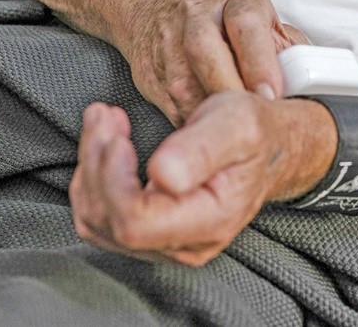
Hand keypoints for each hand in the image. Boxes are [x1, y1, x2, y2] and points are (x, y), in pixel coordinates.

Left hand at [69, 93, 334, 265]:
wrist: (267, 148)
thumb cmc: (253, 132)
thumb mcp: (237, 125)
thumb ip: (202, 149)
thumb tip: (161, 174)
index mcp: (211, 221)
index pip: (135, 222)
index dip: (112, 180)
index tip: (117, 134)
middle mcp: (186, 245)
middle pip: (109, 221)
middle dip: (96, 163)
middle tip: (105, 113)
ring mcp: (166, 245)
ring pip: (97, 220)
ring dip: (90, 167)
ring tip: (104, 120)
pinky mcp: (150, 235)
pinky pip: (100, 217)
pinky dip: (93, 178)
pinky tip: (106, 145)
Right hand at [123, 0, 308, 125]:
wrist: (162, 13)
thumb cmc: (231, 27)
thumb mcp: (267, 28)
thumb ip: (290, 54)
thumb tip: (312, 90)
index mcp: (237, 0)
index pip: (247, 25)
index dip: (259, 62)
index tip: (271, 95)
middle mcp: (198, 15)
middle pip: (206, 52)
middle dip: (230, 92)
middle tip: (252, 124)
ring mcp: (168, 41)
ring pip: (184, 83)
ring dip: (209, 115)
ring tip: (233, 137)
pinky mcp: (150, 71)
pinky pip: (171, 105)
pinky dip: (193, 126)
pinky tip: (210, 139)